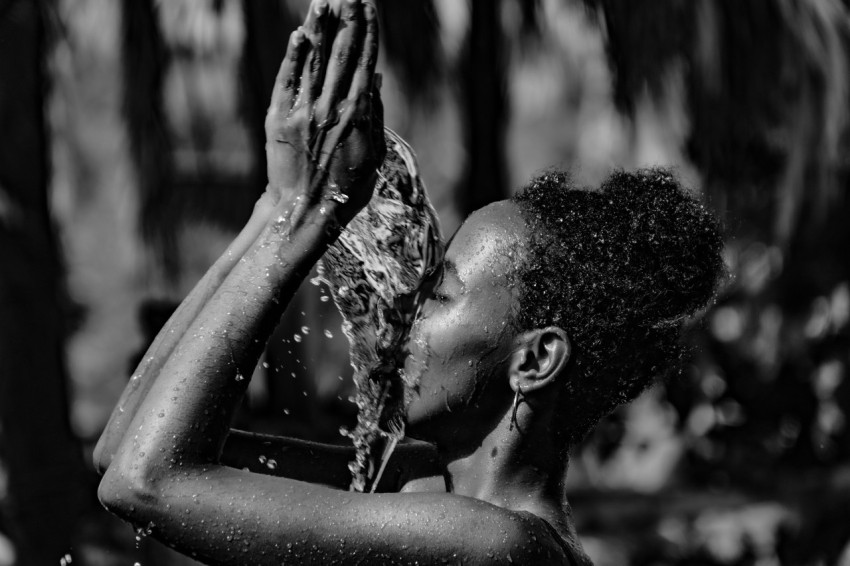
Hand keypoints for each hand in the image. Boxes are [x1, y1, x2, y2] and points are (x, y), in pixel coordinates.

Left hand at [264, 0, 384, 224]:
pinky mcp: (280, 117)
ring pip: (316, 58)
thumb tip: (375, 78)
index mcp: (360, 114)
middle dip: (348, 18)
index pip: (366, 60)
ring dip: (322, 26)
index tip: (369, 6)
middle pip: (343, 51)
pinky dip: (296, 54)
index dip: (368, 31)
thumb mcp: (374, 156)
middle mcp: (334, 106)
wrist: (304, 212)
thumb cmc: (344, 191)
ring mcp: (305, 110)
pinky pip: (288, 79)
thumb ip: (376, 115)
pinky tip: (301, 32)